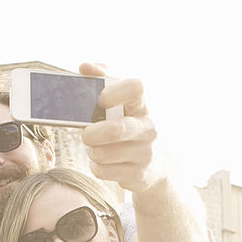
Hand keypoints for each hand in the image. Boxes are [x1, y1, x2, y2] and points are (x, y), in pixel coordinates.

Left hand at [80, 62, 162, 193]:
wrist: (156, 168)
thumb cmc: (130, 128)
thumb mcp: (123, 104)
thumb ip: (104, 80)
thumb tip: (85, 67)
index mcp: (143, 105)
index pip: (136, 87)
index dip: (115, 91)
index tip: (101, 99)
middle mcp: (149, 128)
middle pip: (116, 129)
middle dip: (93, 133)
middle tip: (86, 134)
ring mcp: (145, 153)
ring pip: (103, 153)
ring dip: (92, 151)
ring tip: (96, 148)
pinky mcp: (138, 175)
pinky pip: (103, 170)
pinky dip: (96, 166)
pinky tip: (104, 162)